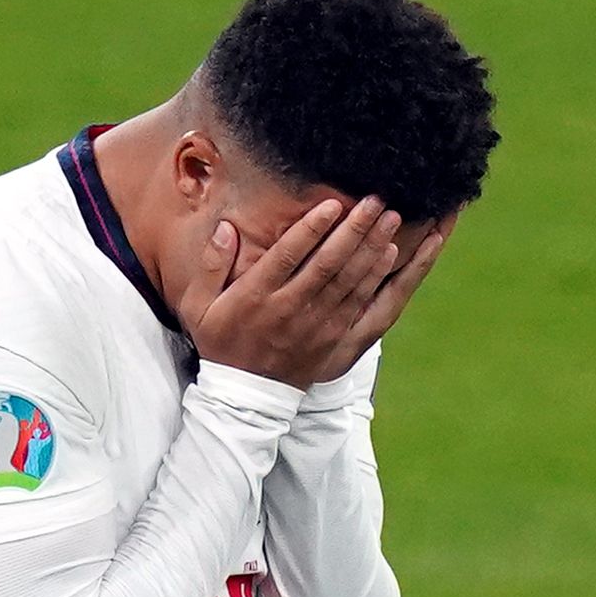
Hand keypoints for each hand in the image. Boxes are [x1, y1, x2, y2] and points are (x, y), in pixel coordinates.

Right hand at [190, 200, 451, 386]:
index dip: (312, 230)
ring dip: (373, 248)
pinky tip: (396, 254)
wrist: (248, 397)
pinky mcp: (340, 341)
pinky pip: (368, 308)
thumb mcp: (199, 306)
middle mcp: (292, 310)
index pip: (288, 257)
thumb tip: (225, 227)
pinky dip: (383, 279)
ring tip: (392, 217)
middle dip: (354, 230)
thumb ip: (210, 265)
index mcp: (258, 297)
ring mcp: (320, 328)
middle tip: (375, 200)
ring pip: (352, 283)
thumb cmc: (223, 341)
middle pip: (329, 265)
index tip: (333, 203)